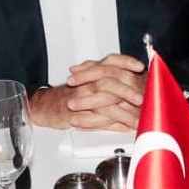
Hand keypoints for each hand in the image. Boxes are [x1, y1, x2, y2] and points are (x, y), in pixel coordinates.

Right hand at [26, 54, 145, 131]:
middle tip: (141, 99)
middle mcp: (88, 82)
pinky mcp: (79, 114)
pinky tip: (125, 127)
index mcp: (93, 72)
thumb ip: (107, 76)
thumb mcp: (88, 80)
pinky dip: (115, 125)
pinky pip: (99, 120)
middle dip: (128, 91)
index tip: (140, 67)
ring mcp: (83, 98)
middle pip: (110, 82)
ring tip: (137, 119)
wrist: (47, 105)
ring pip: (106, 103)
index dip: (126, 62)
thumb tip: (131, 78)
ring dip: (125, 112)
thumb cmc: (70, 94)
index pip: (111, 60)